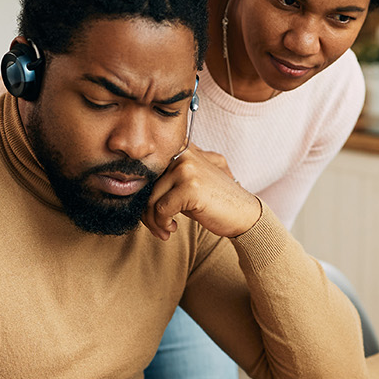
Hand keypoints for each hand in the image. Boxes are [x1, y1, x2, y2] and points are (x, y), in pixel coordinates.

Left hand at [142, 148, 259, 239]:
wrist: (244, 214)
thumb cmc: (214, 201)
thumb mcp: (190, 182)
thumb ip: (167, 178)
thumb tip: (133, 190)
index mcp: (183, 148)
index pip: (148, 168)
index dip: (142, 192)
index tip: (149, 211)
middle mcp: (184, 154)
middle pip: (146, 184)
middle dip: (146, 211)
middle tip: (156, 226)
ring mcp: (187, 169)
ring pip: (151, 199)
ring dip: (153, 221)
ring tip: (164, 230)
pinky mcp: (190, 187)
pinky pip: (161, 210)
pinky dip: (162, 224)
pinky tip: (172, 229)